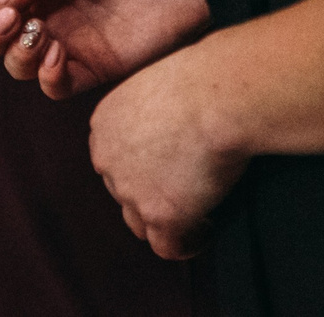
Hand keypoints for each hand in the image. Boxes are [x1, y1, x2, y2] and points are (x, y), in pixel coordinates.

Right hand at [0, 0, 220, 96]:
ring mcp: (71, 40)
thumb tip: (2, 0)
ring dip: (17, 54)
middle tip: (13, 19)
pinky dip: (46, 77)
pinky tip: (58, 54)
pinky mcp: (97, 67)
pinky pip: (56, 86)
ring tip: (39, 33)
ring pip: (19, 65)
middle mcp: (48, 9)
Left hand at [91, 38, 250, 260]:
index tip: (172, 165)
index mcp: (105, 122)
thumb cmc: (203, 77)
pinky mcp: (160, 214)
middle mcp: (107, 158)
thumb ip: (154, 112)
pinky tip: (208, 229)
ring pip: (140, 222)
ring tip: (199, 212)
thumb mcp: (160, 85)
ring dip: (166, 220)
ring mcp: (130, 190)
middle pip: (123, 191)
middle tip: (188, 188)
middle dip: (151, 193)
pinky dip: (188, 243)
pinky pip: (168, 247)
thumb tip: (173, 127)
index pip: (114, 158)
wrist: (219, 94)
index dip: (141, 166)